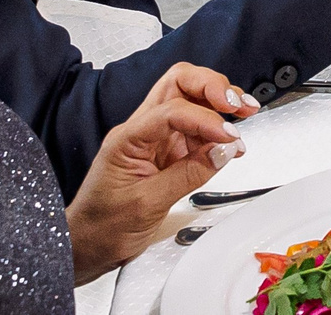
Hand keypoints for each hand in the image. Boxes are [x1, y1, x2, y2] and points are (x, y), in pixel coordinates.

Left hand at [65, 64, 251, 281]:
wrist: (86, 247)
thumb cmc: (102, 228)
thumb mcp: (146, 205)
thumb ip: (188, 174)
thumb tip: (224, 151)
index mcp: (128, 138)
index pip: (172, 109)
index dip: (205, 119)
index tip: (229, 137)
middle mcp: (141, 130)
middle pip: (179, 83)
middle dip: (213, 87)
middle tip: (238, 105)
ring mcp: (154, 139)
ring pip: (190, 99)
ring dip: (219, 101)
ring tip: (244, 113)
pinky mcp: (167, 152)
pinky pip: (195, 129)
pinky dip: (217, 129)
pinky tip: (231, 141)